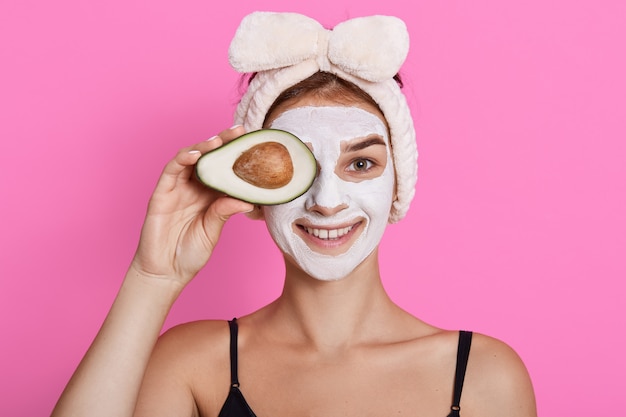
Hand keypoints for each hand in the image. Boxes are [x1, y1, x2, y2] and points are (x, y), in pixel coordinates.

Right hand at [129, 126, 253, 286]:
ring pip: (190, 159)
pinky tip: (195, 155)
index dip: (237, 156)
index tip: (254, 143)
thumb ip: (224, 212)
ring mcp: (177, 189)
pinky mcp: (161, 193)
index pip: (225, 169)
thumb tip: (248, 200)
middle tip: (239, 131)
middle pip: (208, 158)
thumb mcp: (212, 231)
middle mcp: (194, 188)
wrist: (166, 272)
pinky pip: (171, 171)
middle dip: (223, 142)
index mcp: (211, 195)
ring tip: (218, 141)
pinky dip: (182, 159)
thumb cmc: (190, 253)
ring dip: (203, 146)